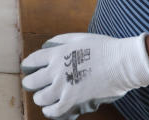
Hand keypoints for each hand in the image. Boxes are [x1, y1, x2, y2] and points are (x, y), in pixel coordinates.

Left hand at [20, 32, 148, 119]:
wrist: (122, 62)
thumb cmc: (104, 48)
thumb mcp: (78, 38)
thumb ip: (59, 41)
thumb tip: (45, 46)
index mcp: (57, 53)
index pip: (32, 61)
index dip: (27, 66)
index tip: (26, 68)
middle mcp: (56, 70)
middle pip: (32, 81)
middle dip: (30, 83)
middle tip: (31, 84)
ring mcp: (64, 87)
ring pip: (40, 98)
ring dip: (40, 98)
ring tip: (42, 98)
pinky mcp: (73, 101)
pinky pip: (54, 111)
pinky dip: (50, 111)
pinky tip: (49, 110)